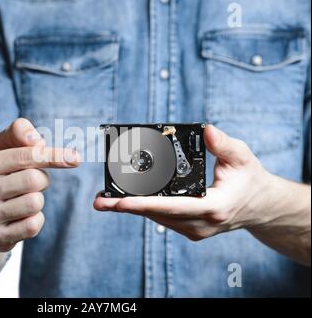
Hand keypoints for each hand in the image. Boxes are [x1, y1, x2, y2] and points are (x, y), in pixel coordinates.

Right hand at [0, 118, 79, 251]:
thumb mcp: (2, 149)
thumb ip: (18, 134)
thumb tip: (37, 139)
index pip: (26, 155)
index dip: (54, 155)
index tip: (76, 158)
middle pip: (34, 180)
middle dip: (42, 179)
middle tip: (31, 182)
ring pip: (35, 203)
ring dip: (37, 199)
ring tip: (21, 198)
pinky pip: (33, 225)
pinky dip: (34, 219)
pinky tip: (19, 216)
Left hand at [94, 125, 274, 240]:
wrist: (260, 206)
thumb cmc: (250, 180)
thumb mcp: (243, 157)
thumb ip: (223, 144)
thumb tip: (205, 130)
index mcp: (214, 207)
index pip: (172, 207)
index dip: (143, 204)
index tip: (119, 201)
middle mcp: (200, 224)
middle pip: (156, 215)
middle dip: (126, 207)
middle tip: (99, 201)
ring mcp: (194, 230)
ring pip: (156, 219)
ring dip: (131, 209)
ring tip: (105, 200)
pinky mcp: (189, 230)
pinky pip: (162, 219)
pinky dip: (143, 209)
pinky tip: (125, 201)